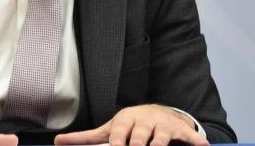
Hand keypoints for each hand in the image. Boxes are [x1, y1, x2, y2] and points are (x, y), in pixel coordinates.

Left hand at [54, 104, 207, 145]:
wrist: (158, 112)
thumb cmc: (130, 126)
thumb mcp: (109, 129)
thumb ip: (85, 138)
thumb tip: (57, 141)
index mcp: (125, 120)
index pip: (119, 135)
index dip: (117, 144)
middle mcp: (145, 120)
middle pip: (140, 140)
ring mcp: (163, 125)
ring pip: (160, 141)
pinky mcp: (181, 130)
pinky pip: (190, 137)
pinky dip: (196, 142)